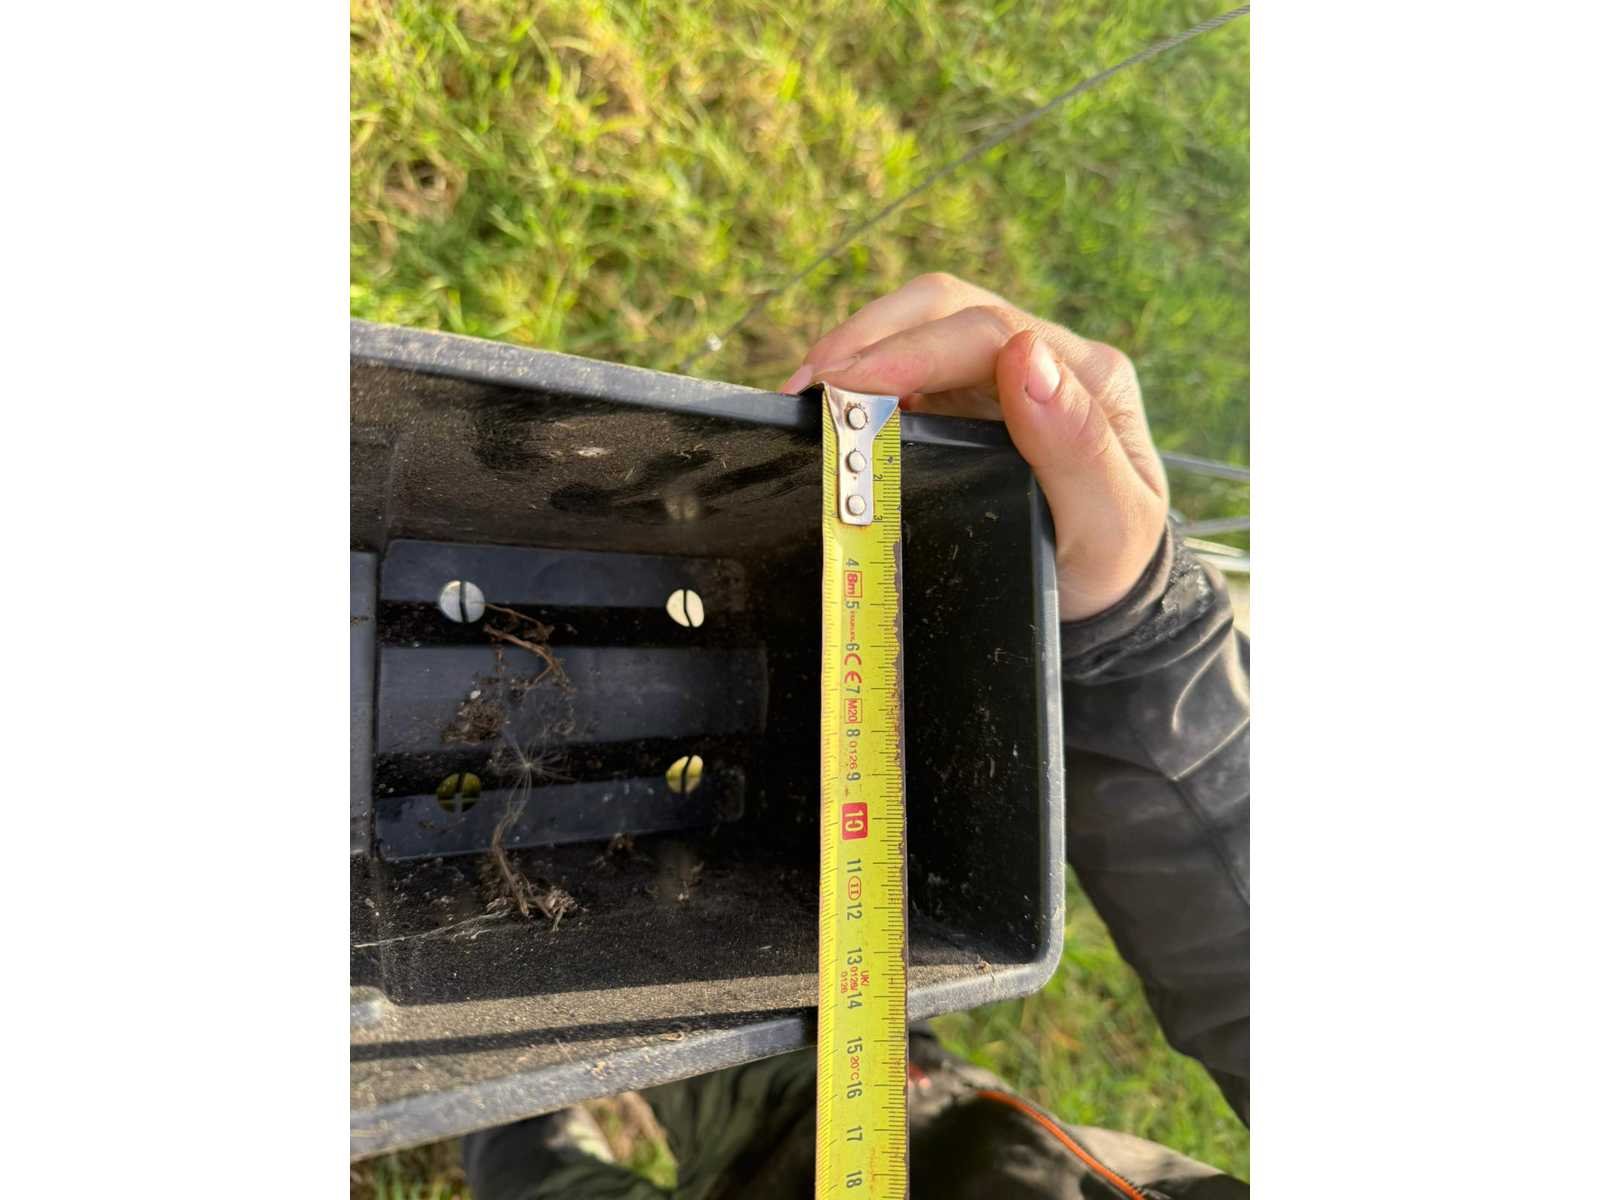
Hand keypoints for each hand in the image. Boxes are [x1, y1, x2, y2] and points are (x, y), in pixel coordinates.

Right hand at [781, 273, 1169, 621]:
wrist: (1095, 590)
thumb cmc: (1107, 559)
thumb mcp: (1113, 522)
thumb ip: (1079, 445)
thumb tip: (1025, 357)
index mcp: (1087, 375)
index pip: (988, 332)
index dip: (911, 351)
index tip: (849, 385)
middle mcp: (1041, 356)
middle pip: (942, 309)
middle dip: (868, 339)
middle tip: (810, 389)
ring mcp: (994, 372)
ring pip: (913, 325)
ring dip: (854, 351)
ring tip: (805, 395)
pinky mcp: (958, 394)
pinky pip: (901, 364)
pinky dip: (858, 377)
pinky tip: (827, 406)